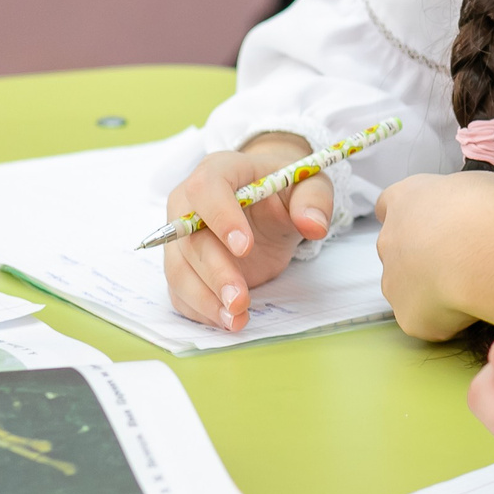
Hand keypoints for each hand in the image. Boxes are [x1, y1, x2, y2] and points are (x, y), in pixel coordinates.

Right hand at [161, 135, 332, 331]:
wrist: (270, 201)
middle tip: (241, 299)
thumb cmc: (284, 188)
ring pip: (179, 270)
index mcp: (218, 171)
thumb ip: (314, 200)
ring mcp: (181, 238)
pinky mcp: (185, 267)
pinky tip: (227, 321)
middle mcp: (188, 204)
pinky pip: (180, 292)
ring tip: (236, 319)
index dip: (220, 217)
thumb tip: (314, 225)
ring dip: (204, 298)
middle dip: (214, 272)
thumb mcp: (310, 184)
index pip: (206, 189)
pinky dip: (201, 310)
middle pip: (188, 239)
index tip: (245, 246)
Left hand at [374, 169, 493, 340]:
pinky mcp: (407, 315)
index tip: (433, 221)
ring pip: (408, 287)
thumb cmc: (490, 210)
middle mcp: (390, 239)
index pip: (391, 205)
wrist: (485, 253)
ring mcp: (393, 280)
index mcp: (407, 199)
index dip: (413, 215)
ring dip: (433, 288)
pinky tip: (472, 308)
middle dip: (424, 255)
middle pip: (398, 249)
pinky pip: (425, 318)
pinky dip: (446, 317)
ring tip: (472, 286)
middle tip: (463, 258)